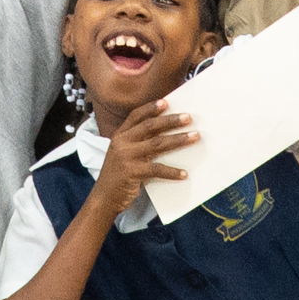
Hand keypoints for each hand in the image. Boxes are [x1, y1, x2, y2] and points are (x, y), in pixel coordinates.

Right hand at [91, 101, 195, 218]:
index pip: (136, 116)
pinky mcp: (132, 172)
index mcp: (119, 136)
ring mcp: (126, 157)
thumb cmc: (118, 175)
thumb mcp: (123, 154)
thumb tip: (167, 135)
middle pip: (150, 126)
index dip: (151, 108)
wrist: (104, 197)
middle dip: (171, 120)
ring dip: (178, 140)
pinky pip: (157, 169)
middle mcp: (122, 143)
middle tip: (188, 117)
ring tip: (194, 137)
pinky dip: (172, 172)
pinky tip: (184, 173)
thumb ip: (138, 143)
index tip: (166, 102)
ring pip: (157, 144)